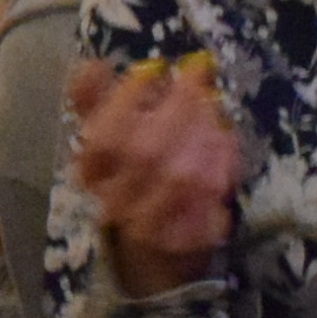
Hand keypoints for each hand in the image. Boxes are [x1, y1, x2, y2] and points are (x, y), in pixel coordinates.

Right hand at [66, 56, 241, 294]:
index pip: (102, 137)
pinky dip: (223, 171)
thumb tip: (89, 65)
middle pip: (144, 153)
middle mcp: (115, 202)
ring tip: (215, 112)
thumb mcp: (106, 140)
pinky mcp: (186, 242)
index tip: (156, 67)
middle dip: (177, 109)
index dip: (129, 99)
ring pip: (179, 178)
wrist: (151, 252)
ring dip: (203, 136)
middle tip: (199, 78)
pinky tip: (227, 146)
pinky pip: (210, 201)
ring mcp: (151, 227)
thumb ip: (94, 102)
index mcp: (91, 173)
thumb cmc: (130, 179)